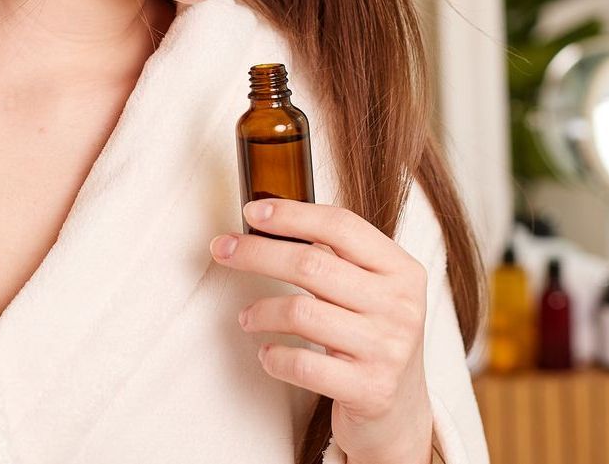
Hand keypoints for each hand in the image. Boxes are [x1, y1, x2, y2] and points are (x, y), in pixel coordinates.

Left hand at [209, 199, 434, 463]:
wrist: (400, 412)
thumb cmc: (371, 335)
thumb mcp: (370, 288)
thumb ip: (334, 254)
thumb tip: (267, 218)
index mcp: (401, 270)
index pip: (340, 225)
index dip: (291, 214)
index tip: (251, 211)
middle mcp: (399, 306)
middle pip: (311, 264)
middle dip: (256, 253)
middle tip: (223, 250)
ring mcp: (387, 349)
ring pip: (301, 313)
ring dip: (260, 311)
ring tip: (247, 316)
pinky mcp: (370, 390)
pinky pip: (303, 364)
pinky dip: (274, 356)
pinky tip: (267, 354)